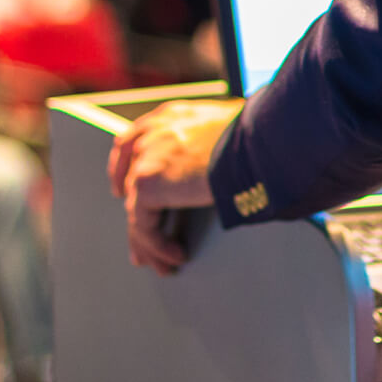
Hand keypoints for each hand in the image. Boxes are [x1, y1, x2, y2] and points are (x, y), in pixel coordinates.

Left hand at [107, 99, 242, 275]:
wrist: (258, 141)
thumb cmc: (258, 135)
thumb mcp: (227, 130)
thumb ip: (211, 144)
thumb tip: (223, 165)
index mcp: (169, 117)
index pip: (130, 143)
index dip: (122, 169)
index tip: (123, 192)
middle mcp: (153, 134)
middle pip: (129, 179)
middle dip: (135, 215)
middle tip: (140, 244)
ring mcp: (147, 157)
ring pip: (136, 209)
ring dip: (149, 241)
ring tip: (164, 264)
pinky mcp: (148, 183)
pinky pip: (144, 225)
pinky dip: (157, 245)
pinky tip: (176, 255)